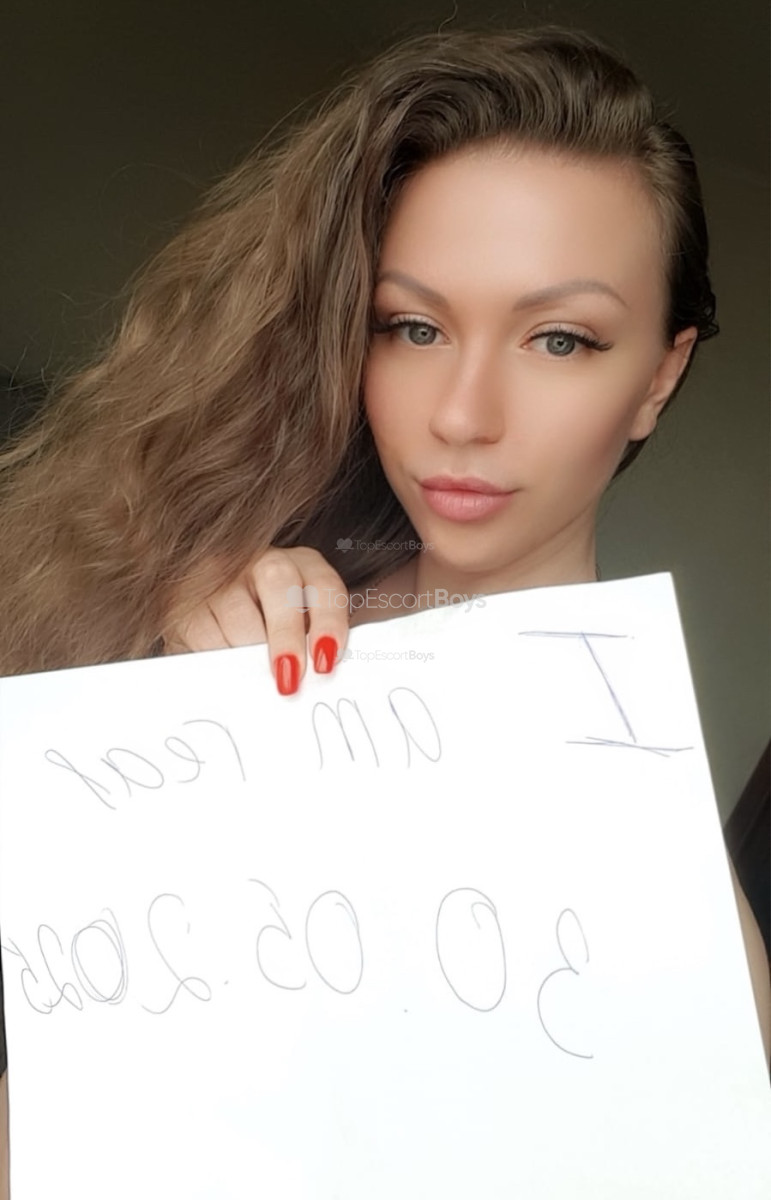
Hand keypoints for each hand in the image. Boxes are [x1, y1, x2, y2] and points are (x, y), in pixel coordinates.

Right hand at [163, 547, 349, 694]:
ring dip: (249, 652)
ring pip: (236, 610)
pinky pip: (203, 631)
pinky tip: (228, 672)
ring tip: (256, 682)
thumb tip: (319, 677)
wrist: (213, 614)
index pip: (324, 584)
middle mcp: (263, 562)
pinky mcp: (187, 600)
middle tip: (288, 678)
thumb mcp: (300, 629)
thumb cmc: (270, 628)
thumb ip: (313, 645)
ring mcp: (222, 576)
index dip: (329, 622)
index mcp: (303, 566)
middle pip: (278, 582)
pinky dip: (218, 657)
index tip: (326, 661)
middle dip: (286, 635)